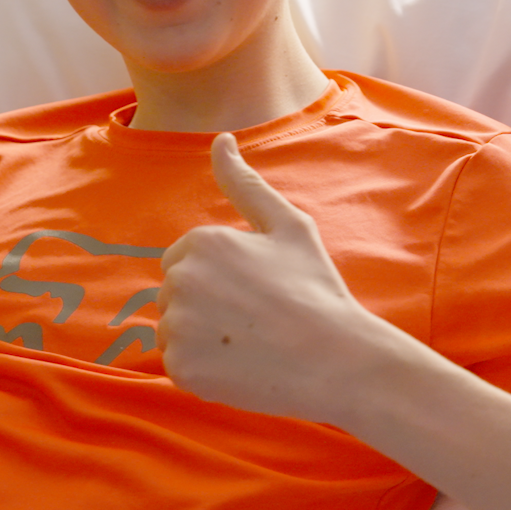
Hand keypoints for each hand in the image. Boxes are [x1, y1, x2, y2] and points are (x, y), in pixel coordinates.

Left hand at [155, 133, 390, 421]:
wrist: (337, 359)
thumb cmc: (315, 290)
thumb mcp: (287, 226)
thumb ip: (244, 183)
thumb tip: (221, 140)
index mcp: (200, 242)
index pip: (184, 261)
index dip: (219, 278)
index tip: (255, 292)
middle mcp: (180, 280)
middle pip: (174, 295)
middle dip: (204, 305)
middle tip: (254, 320)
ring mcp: (178, 326)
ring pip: (173, 329)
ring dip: (201, 338)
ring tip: (248, 343)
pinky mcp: (180, 367)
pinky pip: (178, 364)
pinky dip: (202, 369)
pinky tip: (239, 367)